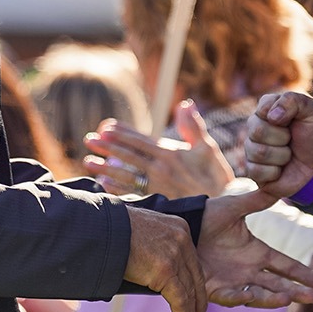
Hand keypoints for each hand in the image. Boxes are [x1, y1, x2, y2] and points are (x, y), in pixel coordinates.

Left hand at [83, 103, 234, 198]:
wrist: (224, 207)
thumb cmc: (217, 177)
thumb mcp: (208, 149)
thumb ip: (193, 127)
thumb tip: (185, 104)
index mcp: (170, 154)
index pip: (141, 140)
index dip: (122, 132)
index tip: (105, 126)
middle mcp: (161, 170)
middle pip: (128, 155)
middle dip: (107, 146)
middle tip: (89, 139)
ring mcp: (157, 188)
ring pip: (125, 175)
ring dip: (105, 168)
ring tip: (88, 161)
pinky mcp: (157, 204)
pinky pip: (132, 195)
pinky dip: (116, 189)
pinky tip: (102, 184)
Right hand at [123, 207, 208, 311]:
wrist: (101, 229)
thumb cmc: (113, 230)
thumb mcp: (144, 230)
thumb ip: (155, 244)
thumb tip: (151, 264)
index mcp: (179, 228)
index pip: (192, 260)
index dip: (195, 281)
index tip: (196, 295)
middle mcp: (182, 240)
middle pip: (196, 276)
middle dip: (199, 299)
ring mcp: (174, 255)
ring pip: (189, 290)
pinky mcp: (165, 271)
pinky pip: (180, 299)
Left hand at [195, 186, 312, 307]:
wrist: (178, 226)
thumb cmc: (205, 216)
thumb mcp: (233, 208)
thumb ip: (257, 201)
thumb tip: (280, 186)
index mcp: (258, 252)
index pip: (287, 266)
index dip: (305, 274)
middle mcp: (249, 270)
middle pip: (279, 284)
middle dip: (297, 291)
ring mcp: (233, 281)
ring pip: (259, 294)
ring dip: (274, 297)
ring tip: (289, 298)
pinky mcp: (213, 289)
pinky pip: (231, 296)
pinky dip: (242, 298)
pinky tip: (254, 296)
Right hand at [242, 91, 312, 197]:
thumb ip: (294, 101)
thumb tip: (272, 116)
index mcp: (268, 110)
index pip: (263, 107)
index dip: (281, 116)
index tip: (293, 121)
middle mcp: (256, 128)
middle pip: (257, 130)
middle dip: (282, 138)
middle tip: (292, 141)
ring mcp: (252, 149)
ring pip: (257, 152)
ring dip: (281, 156)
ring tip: (289, 156)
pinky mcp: (252, 170)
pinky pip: (255, 170)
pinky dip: (274, 172)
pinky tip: (280, 171)